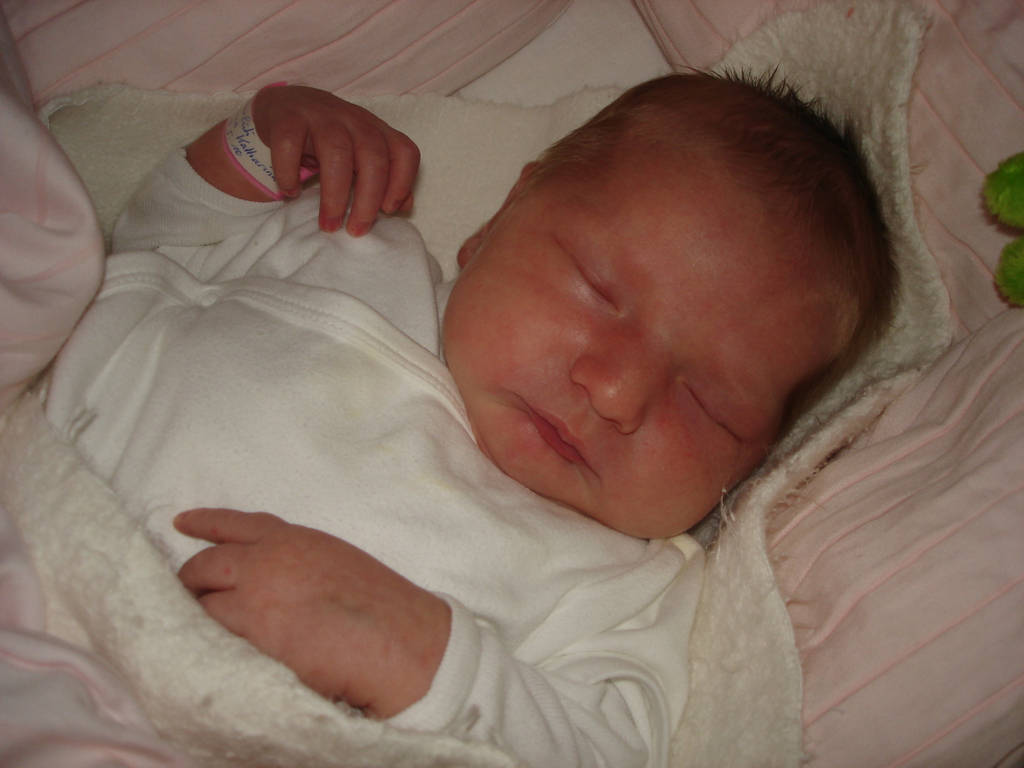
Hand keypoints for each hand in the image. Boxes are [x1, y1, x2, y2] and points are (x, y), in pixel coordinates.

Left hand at [175, 508, 449, 717]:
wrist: (400, 640)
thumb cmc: (382, 609)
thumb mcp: (337, 563)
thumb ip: (300, 563)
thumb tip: (275, 581)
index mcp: (296, 538)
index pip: (237, 523)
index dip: (204, 522)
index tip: (181, 522)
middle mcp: (271, 556)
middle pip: (208, 561)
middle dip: (192, 579)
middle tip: (190, 596)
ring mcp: (258, 591)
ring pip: (203, 599)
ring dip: (199, 614)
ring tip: (201, 630)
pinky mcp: (254, 628)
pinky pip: (212, 631)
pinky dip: (208, 639)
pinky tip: (210, 649)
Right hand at [250, 85, 419, 234]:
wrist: (284, 103)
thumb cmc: (328, 138)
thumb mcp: (359, 156)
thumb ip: (384, 179)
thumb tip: (404, 205)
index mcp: (376, 131)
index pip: (404, 151)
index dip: (402, 183)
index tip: (388, 211)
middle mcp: (354, 120)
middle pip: (372, 156)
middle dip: (368, 199)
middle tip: (356, 230)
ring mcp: (321, 116)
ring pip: (337, 151)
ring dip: (335, 194)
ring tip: (328, 223)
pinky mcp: (287, 117)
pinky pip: (290, 143)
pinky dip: (290, 171)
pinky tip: (291, 191)